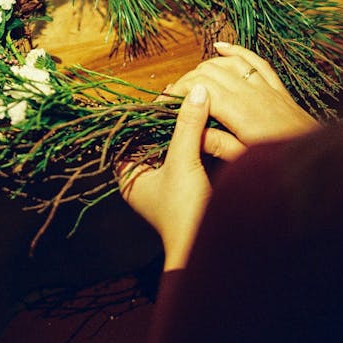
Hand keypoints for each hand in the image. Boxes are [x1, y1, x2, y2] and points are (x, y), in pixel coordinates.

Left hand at [117, 82, 211, 270]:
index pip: (130, 135)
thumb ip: (188, 124)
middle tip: (183, 96)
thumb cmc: (185, 212)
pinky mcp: (186, 190)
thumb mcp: (184, 161)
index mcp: (130, 176)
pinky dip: (197, 145)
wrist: (213, 252)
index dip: (144, 114)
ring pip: (172, 148)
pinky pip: (188, 159)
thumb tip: (196, 90)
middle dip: (169, 121)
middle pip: (153, 139)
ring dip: (186, 132)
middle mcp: (144, 181)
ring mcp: (165, 187)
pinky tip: (209, 127)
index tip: (161, 94)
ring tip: (196, 106)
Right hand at [171, 42, 318, 161]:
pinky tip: (221, 47)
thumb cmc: (281, 164)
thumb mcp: (245, 160)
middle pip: (210, 73)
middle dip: (187, 81)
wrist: (318, 160)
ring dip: (206, 66)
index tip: (164, 104)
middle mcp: (252, 92)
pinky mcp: (277, 88)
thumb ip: (218, 144)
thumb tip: (190, 131)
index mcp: (240, 111)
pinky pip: (255, 61)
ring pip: (229, 63)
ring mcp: (266, 87)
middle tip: (171, 97)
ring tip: (189, 80)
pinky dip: (237, 51)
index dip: (178, 93)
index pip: (200, 89)